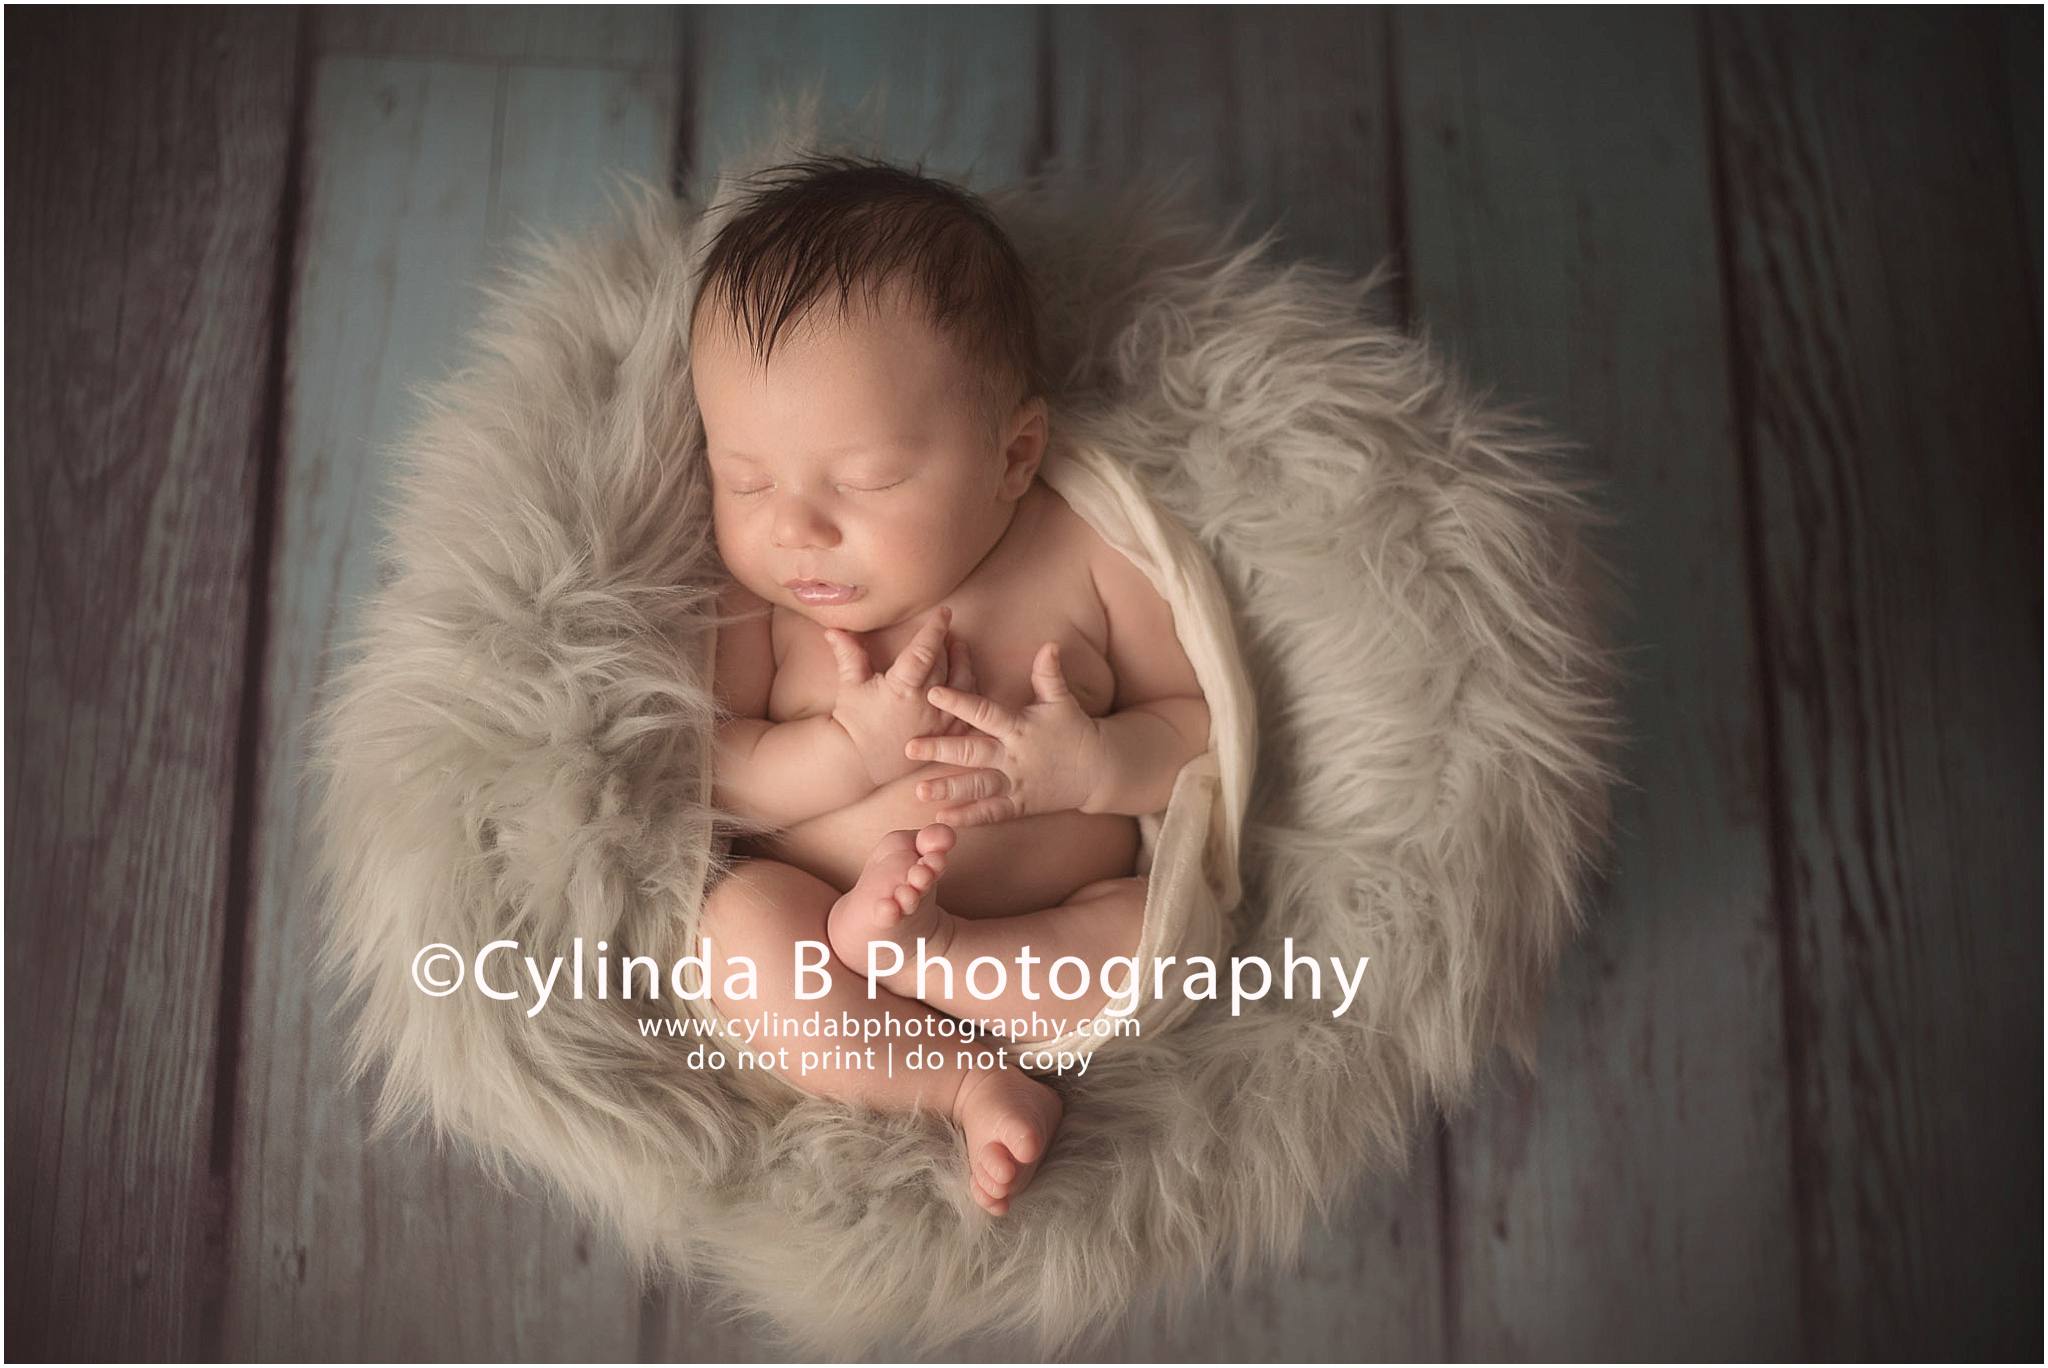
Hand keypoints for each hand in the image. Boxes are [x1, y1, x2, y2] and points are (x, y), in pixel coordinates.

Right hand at [825, 607, 978, 784]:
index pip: (924, 650)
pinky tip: (966, 681)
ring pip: (963, 685)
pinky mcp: (947, 737)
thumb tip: (833, 629)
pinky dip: (970, 693)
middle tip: (946, 631)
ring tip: (960, 649)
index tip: (945, 612)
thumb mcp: (850, 684)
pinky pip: (968, 711)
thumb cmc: (852, 721)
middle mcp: (926, 704)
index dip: (935, 629)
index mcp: (902, 688)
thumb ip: (848, 653)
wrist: (857, 762)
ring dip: (964, 663)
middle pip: (945, 664)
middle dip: (946, 644)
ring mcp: (940, 722)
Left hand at [903, 641, 1108, 827]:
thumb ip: (1049, 675)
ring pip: (978, 787)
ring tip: (919, 792)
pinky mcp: (1020, 805)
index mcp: (1019, 727)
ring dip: (949, 790)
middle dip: (940, 750)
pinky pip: (992, 812)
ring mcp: (1016, 783)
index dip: (960, 702)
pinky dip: (969, 817)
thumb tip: (1050, 644)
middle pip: (973, 753)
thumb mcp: (1062, 701)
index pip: (985, 712)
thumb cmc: (1075, 730)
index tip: (933, 693)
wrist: (1099, 770)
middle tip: (909, 748)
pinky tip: (944, 819)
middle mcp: (1014, 757)